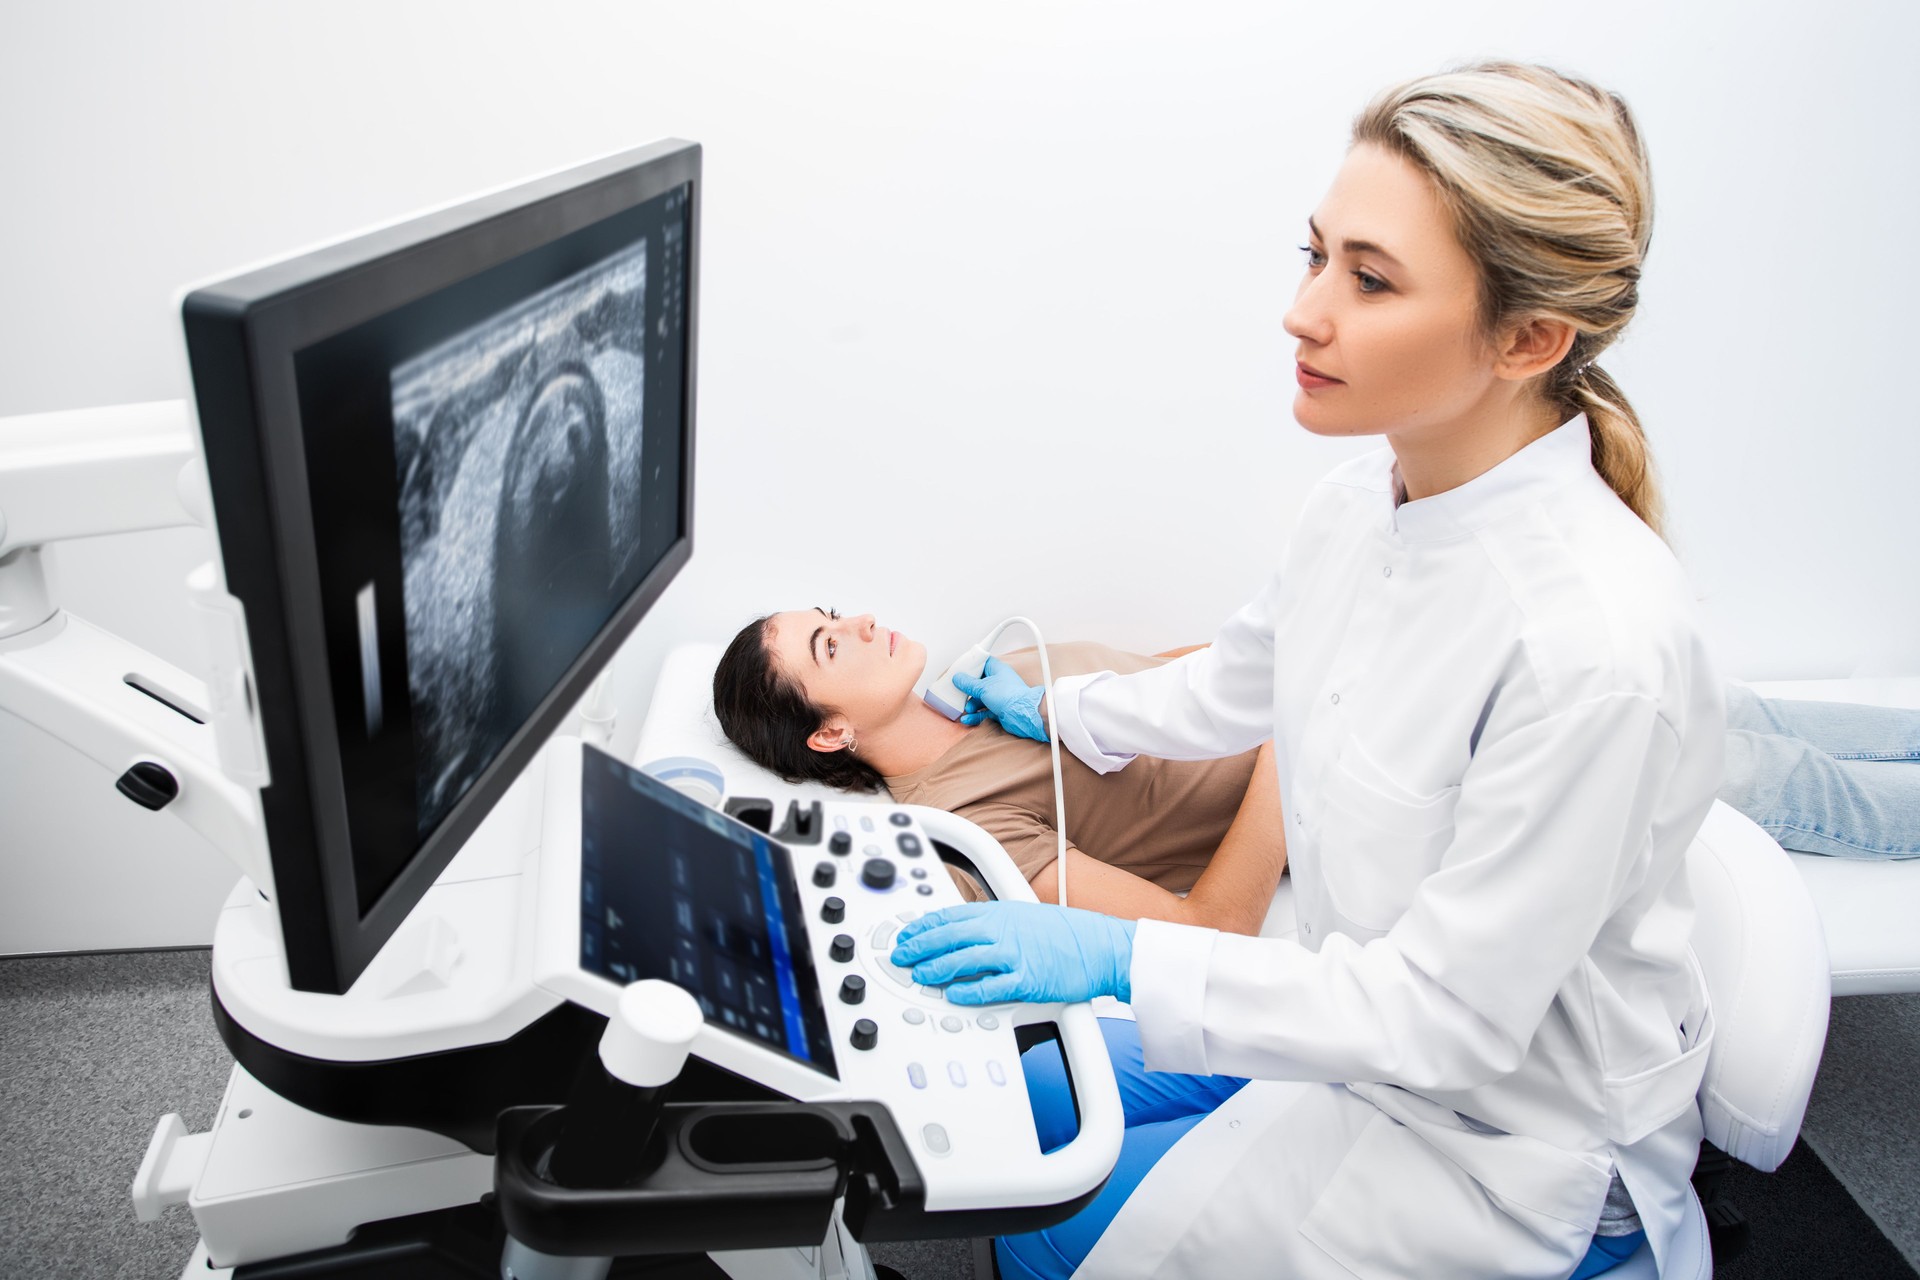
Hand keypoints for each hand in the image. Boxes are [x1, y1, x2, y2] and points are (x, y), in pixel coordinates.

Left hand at [889, 901, 1134, 1004]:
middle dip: (919, 947)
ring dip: (937, 968)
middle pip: (949, 936)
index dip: (923, 927)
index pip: (950, 916)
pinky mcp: (1027, 980)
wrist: (1103, 947)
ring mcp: (1015, 954)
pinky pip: (990, 987)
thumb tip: (964, 934)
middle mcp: (1003, 930)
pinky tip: (954, 994)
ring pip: (963, 960)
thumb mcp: (1025, 917)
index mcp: (1000, 912)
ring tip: (920, 975)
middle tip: (902, 957)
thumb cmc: (1068, 934)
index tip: (907, 935)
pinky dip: (969, 991)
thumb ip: (994, 925)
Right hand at [954, 655, 1048, 742]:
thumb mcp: (983, 687)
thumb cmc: (1008, 695)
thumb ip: (968, 683)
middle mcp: (999, 682)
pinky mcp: (999, 709)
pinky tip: (967, 719)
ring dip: (971, 705)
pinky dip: (975, 715)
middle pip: (978, 683)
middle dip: (968, 690)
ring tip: (966, 709)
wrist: (1023, 714)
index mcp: (997, 670)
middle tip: (958, 693)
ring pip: (980, 699)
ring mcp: (999, 696)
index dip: (971, 666)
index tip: (960, 671)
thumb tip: (958, 678)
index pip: (982, 663)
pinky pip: (984, 711)